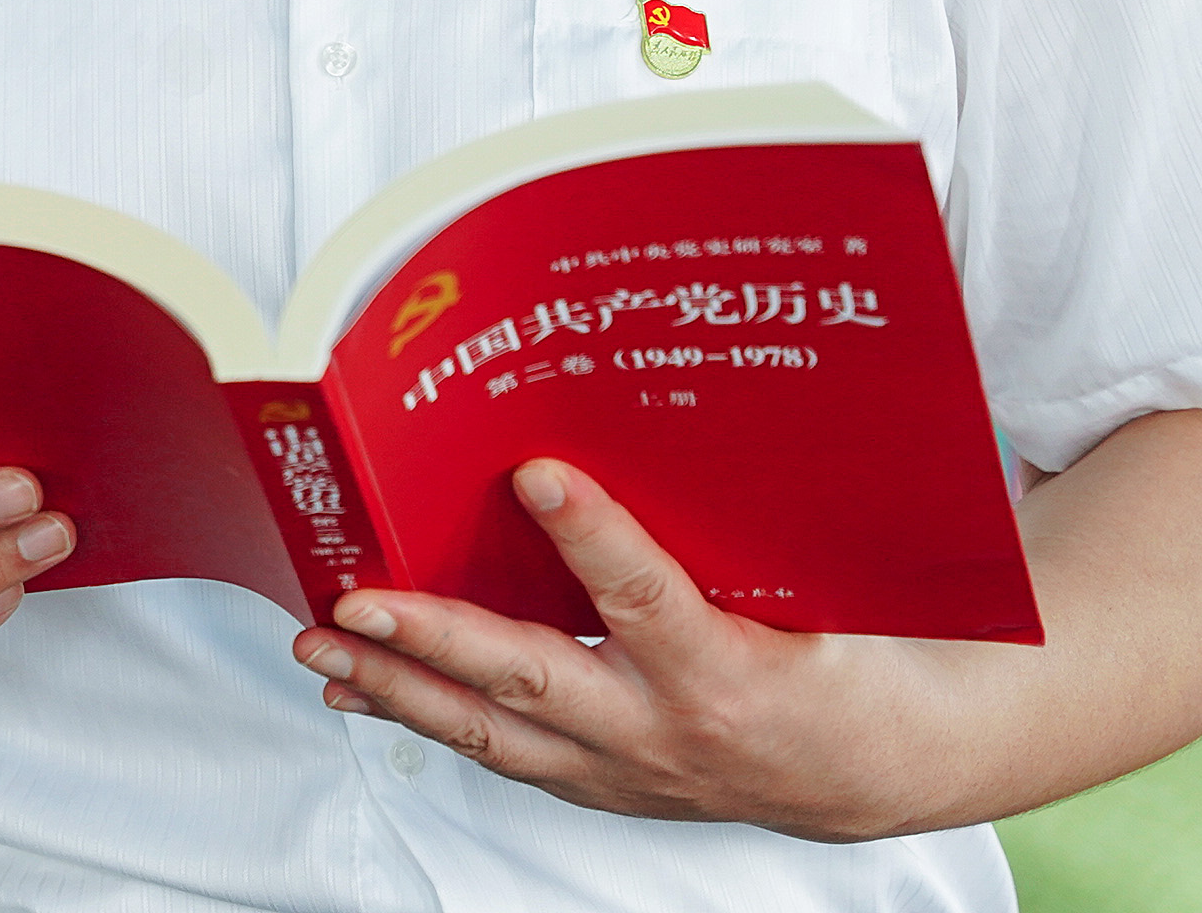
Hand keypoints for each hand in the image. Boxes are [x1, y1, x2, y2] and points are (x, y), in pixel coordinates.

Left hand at [288, 459, 909, 839]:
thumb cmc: (856, 663)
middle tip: (356, 595)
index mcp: (732, 672)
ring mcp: (626, 770)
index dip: (594, 537)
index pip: (649, 599)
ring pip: (492, 732)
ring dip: (399, 684)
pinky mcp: (603, 784)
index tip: (537, 475)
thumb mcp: (824, 587)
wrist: (878, 772)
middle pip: (531, 681)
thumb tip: (666, 417)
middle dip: (432, 639)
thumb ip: (745, 521)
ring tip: (323, 641)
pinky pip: (499, 753)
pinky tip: (364, 686)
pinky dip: (426, 717)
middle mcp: (666, 731)